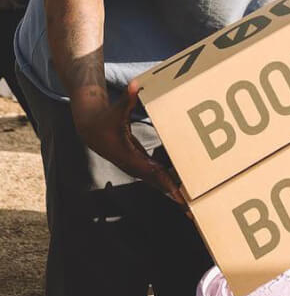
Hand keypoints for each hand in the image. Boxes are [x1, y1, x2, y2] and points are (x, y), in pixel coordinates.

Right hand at [73, 80, 185, 207]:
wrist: (91, 129)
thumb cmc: (105, 118)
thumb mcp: (116, 109)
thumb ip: (127, 98)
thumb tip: (135, 85)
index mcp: (129, 156)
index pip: (151, 173)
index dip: (166, 184)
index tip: (179, 195)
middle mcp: (134, 165)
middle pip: (157, 184)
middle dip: (174, 196)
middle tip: (193, 210)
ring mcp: (137, 166)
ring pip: (158, 182)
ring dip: (173, 193)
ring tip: (193, 205)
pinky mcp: (139, 163)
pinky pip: (157, 176)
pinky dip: (169, 182)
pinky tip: (185, 187)